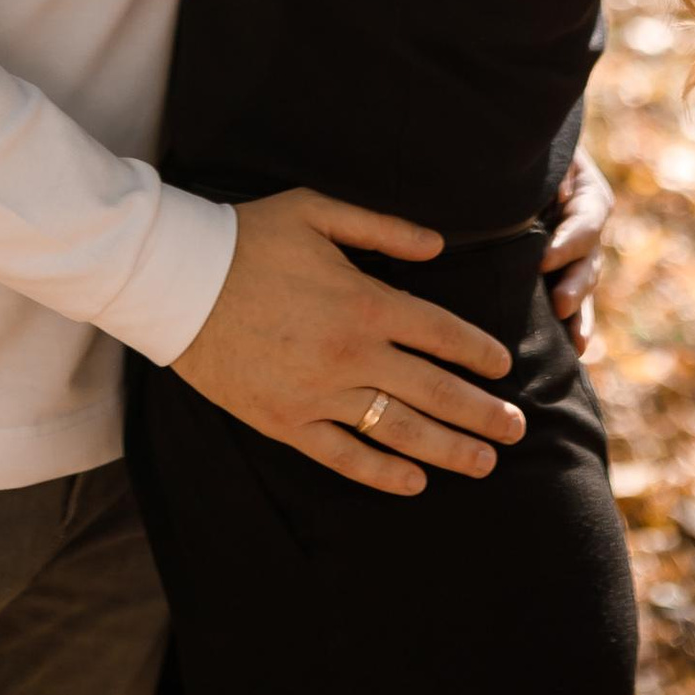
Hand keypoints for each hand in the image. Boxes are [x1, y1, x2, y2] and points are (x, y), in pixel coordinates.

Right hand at [172, 189, 525, 496]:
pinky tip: (414, 483)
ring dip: (448, 450)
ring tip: (484, 463)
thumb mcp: (317, 211)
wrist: (177, 281)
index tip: (503, 366)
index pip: (442, 333)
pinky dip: (382, 473)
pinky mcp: (286, 422)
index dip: (479, 352)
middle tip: (517, 430)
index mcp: (366, 302)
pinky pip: (344, 456)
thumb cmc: (249, 237)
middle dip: (482, 413)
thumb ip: (383, 227)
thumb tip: (438, 246)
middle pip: (436, 391)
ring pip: (399, 430)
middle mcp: (352, 354)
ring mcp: (319, 394)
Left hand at [544, 143, 613, 356]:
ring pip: (585, 286)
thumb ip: (554, 169)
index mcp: (588, 196)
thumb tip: (561, 194)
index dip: (569, 242)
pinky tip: (574, 350)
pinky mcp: (563, 275)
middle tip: (559, 302)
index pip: (586, 221)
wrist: (515, 153)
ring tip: (573, 340)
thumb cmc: (528, 150)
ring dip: (579, 312)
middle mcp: (587, 229)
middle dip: (575, 284)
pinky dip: (575, 326)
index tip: (543, 259)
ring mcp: (578, 256)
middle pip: (589, 260)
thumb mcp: (545, 152)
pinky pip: (575, 304)